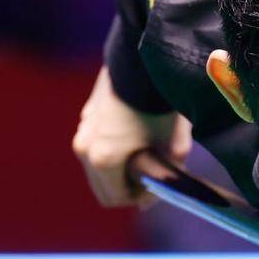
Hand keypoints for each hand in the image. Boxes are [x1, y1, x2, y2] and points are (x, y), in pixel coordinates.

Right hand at [72, 67, 191, 206]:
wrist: (144, 59)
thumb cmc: (162, 104)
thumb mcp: (175, 144)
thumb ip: (169, 175)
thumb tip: (160, 191)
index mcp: (103, 159)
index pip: (117, 198)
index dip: (141, 199)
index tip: (160, 188)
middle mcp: (85, 146)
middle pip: (104, 186)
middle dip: (129, 186)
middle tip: (154, 176)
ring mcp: (83, 128)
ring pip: (99, 166)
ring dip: (121, 167)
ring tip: (148, 154)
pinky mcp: (87, 114)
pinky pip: (97, 144)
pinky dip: (114, 149)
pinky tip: (136, 137)